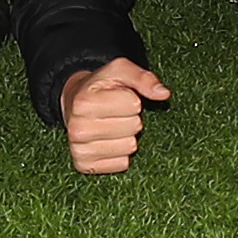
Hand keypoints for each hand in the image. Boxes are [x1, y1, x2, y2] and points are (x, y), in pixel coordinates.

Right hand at [61, 55, 166, 174]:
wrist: (73, 104)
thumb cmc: (100, 87)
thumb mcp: (119, 71)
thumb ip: (143, 78)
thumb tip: (163, 93)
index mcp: (84, 102)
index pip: (133, 104)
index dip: (132, 99)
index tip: (119, 96)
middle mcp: (77, 128)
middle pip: (133, 127)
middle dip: (131, 118)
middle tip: (116, 113)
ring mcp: (79, 150)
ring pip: (129, 147)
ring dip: (127, 136)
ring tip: (113, 126)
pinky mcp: (84, 166)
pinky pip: (122, 164)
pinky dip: (121, 153)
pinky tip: (109, 141)